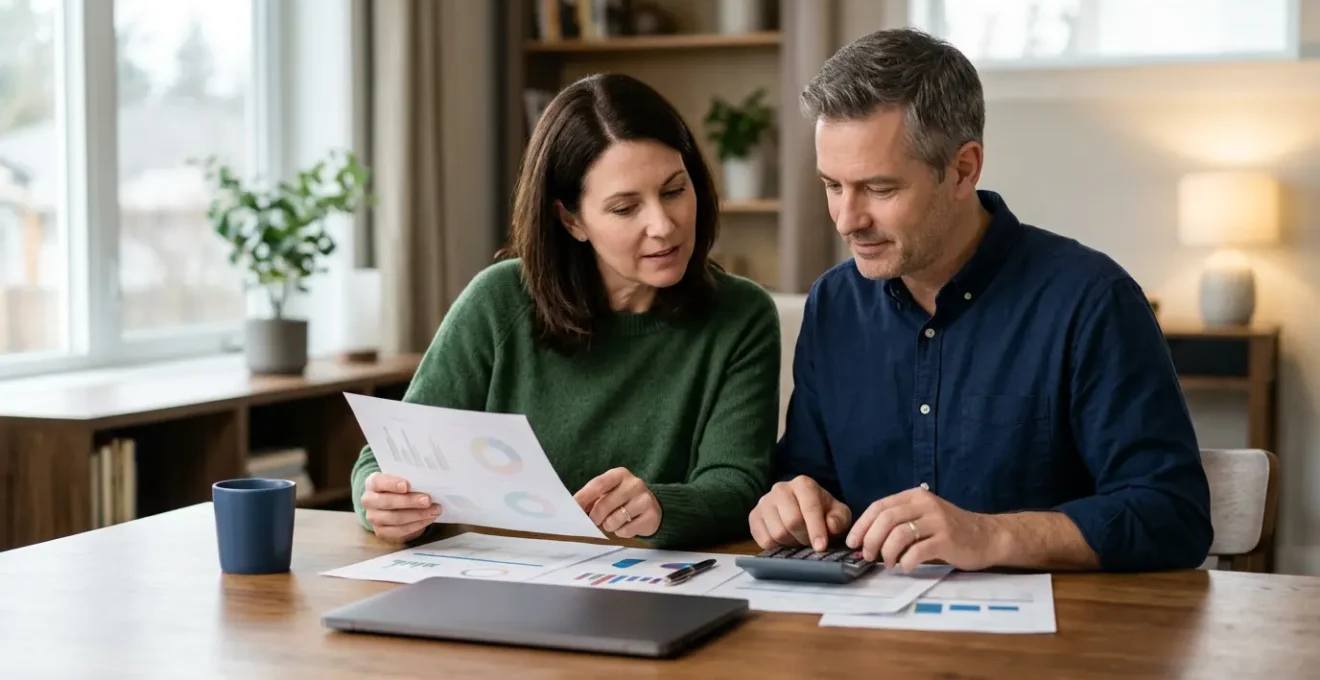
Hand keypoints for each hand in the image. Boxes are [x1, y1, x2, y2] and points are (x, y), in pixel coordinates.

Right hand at [360, 472, 442, 542]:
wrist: (393, 504)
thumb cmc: (400, 488)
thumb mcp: (403, 479)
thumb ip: (411, 480)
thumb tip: (428, 484)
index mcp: (372, 482)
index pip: (378, 482)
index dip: (392, 484)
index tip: (407, 485)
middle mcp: (369, 500)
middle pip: (387, 502)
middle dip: (410, 501)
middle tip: (427, 500)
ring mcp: (373, 517)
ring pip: (394, 518)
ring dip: (417, 515)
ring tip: (434, 510)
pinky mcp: (380, 531)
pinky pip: (399, 531)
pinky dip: (416, 525)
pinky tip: (428, 519)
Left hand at [574, 468, 661, 538]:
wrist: (651, 508)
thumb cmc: (622, 500)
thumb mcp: (608, 493)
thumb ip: (592, 498)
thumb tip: (573, 509)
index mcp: (620, 474)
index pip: (598, 485)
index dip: (583, 498)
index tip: (573, 509)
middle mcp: (635, 483)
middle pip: (604, 504)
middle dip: (595, 517)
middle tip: (594, 522)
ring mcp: (645, 499)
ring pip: (615, 520)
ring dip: (609, 526)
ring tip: (613, 523)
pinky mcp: (652, 516)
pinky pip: (626, 530)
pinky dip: (621, 533)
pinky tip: (626, 527)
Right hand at [748, 476, 851, 551]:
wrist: (801, 509)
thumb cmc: (822, 512)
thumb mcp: (837, 514)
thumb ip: (839, 519)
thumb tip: (830, 526)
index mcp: (803, 484)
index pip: (809, 508)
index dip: (816, 530)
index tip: (821, 547)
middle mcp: (781, 488)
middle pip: (791, 522)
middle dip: (804, 538)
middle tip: (810, 542)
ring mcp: (764, 502)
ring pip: (777, 532)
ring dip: (791, 543)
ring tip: (797, 539)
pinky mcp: (754, 516)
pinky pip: (763, 540)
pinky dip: (777, 546)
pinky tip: (785, 541)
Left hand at [846, 486, 1005, 572]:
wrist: (988, 536)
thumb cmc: (951, 531)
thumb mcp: (923, 518)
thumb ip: (899, 524)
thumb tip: (866, 541)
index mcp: (915, 497)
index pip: (879, 506)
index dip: (862, 525)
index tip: (852, 542)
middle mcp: (925, 504)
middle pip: (886, 519)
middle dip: (871, 539)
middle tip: (867, 556)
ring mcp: (937, 521)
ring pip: (899, 534)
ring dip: (887, 553)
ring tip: (889, 564)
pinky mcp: (947, 539)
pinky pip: (918, 551)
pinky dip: (907, 562)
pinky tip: (907, 567)